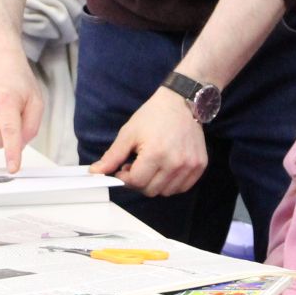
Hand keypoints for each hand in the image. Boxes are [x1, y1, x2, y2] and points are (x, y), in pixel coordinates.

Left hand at [89, 88, 205, 196]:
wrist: (181, 102)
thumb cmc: (154, 115)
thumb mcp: (129, 133)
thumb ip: (112, 156)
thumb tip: (95, 172)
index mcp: (156, 153)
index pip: (136, 182)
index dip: (125, 178)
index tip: (123, 168)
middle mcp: (175, 162)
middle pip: (150, 190)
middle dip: (139, 181)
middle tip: (137, 165)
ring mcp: (190, 165)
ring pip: (166, 192)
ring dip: (155, 183)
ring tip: (152, 166)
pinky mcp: (200, 165)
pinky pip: (182, 187)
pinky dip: (171, 183)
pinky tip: (165, 168)